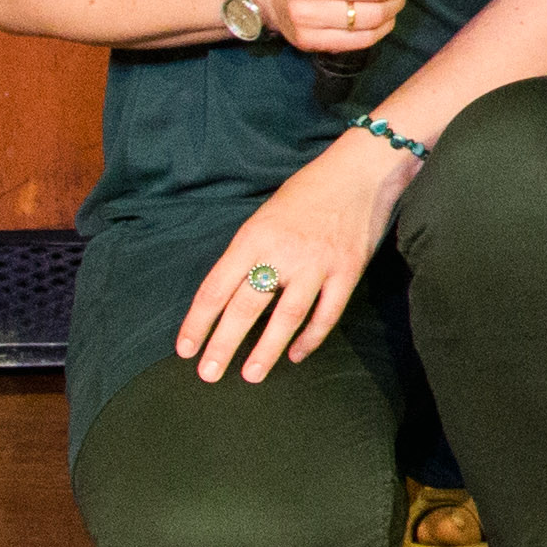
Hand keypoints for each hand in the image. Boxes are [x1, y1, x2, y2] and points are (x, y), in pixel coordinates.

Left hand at [174, 132, 414, 385]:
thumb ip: (249, 254)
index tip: (186, 349)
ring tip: (252, 375)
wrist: (360, 171)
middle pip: (246, 307)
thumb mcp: (264, 217)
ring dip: (267, 350)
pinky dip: (311, 338)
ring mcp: (317, 264)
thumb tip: (232, 296)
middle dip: (224, 344)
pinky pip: (326, 314)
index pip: (216, 288)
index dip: (198, 322)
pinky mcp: (347, 271)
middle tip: (208, 374)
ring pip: (287, 317)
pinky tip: (297, 354)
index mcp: (254, 237)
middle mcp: (282, 253)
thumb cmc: (307, 191)